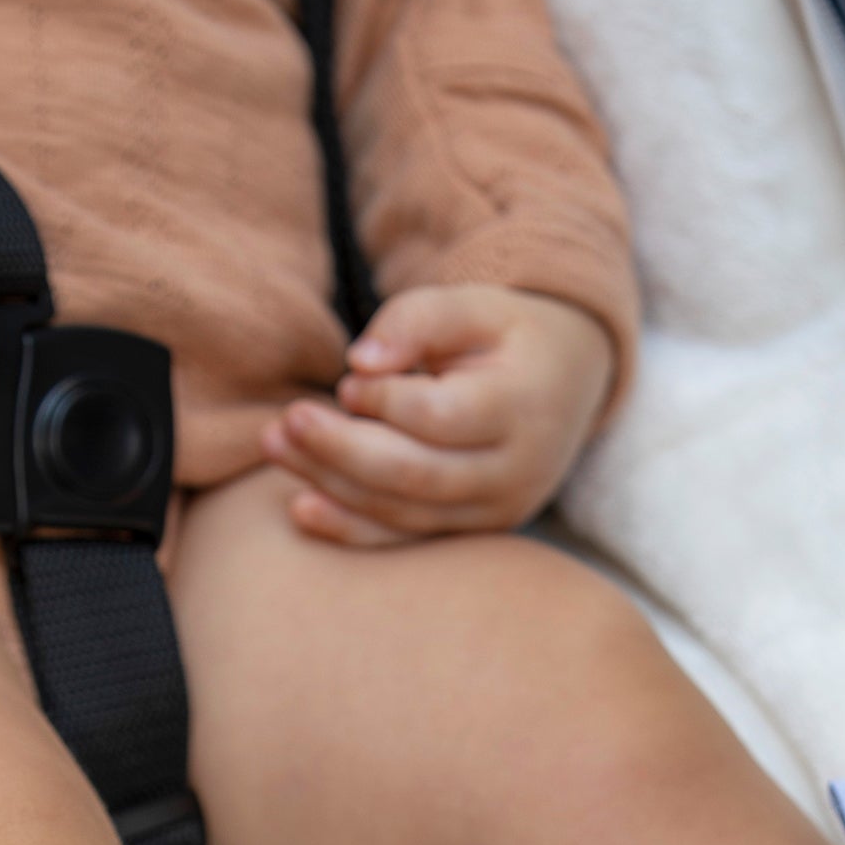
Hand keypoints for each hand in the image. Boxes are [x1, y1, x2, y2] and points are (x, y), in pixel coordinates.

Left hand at [262, 284, 614, 546]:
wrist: (568, 385)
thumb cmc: (510, 337)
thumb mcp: (475, 305)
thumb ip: (418, 318)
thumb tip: (359, 365)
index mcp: (521, 407)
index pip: (438, 417)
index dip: (383, 400)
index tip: (347, 379)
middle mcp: (514, 471)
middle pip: (415, 475)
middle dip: (341, 450)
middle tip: (285, 421)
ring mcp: (496, 510)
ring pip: (403, 511)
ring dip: (331, 483)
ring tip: (276, 446)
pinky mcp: (474, 532)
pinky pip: (405, 539)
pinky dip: (351, 529)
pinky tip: (302, 509)